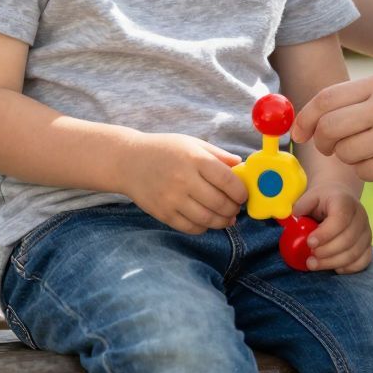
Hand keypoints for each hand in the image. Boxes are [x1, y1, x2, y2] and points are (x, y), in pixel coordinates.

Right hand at [119, 132, 247, 233]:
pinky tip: (207, 220)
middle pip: (220, 203)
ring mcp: (172, 199)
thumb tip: (242, 166)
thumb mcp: (193, 143)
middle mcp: (184, 180)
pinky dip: (204, 227)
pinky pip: (191, 228)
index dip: (241, 192)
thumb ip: (219, 155)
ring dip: (223, 222)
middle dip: (234, 209)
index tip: (243, 195)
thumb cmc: (165, 150)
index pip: (228, 181)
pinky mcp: (163, 214)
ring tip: (227, 217)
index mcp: (195, 159)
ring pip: (208, 219)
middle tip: (236, 207)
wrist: (128, 161)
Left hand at [291, 184, 371, 273]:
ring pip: (354, 253)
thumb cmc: (322, 201)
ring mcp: (366, 231)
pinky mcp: (368, 244)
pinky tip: (334, 267)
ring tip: (314, 264)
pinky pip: (364, 261)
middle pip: (347, 240)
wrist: (340, 198)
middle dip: (325, 253)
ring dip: (332, 263)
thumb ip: (301, 206)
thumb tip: (295, 220)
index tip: (310, 242)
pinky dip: (349, 268)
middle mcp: (360, 216)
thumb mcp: (309, 197)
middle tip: (309, 258)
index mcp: (345, 201)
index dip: (325, 234)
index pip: (340, 219)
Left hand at [292, 73, 372, 185]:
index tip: (301, 133)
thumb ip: (362, 98)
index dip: (306, 118)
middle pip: (329, 127)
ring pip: (345, 153)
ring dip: (352, 158)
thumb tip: (317, 116)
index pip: (326, 98)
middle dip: (324, 143)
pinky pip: (365, 172)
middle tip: (334, 147)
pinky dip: (370, 170)